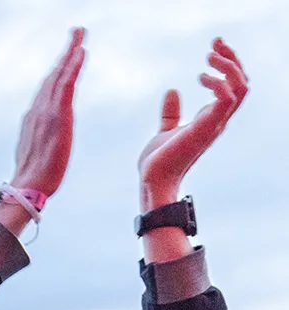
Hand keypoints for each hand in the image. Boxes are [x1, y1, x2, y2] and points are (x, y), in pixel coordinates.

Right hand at [7, 28, 85, 197]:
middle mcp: (38, 110)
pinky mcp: (57, 115)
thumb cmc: (35, 176)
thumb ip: (37, 137)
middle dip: (65, 53)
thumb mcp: (34, 151)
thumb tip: (38, 136)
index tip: (67, 56)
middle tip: (76, 33)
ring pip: (59, 75)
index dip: (58, 70)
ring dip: (70, 52)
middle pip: (53, 75)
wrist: (30, 185)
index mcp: (34, 118)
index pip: (48, 88)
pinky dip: (72, 66)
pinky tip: (80, 53)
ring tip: (79, 35)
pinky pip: (66, 84)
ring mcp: (46, 111)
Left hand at [138, 39, 247, 209]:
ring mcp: (213, 124)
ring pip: (240, 88)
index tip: (214, 47)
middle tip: (215, 44)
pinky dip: (220, 84)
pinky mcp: (205, 128)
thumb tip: (172, 91)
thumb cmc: (160, 160)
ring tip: (208, 57)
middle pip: (242, 83)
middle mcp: (217, 120)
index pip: (233, 87)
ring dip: (228, 68)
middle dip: (232, 60)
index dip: (228, 64)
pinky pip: (226, 100)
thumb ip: (171, 112)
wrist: (152, 179)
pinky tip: (202, 78)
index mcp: (211, 119)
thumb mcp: (166, 129)